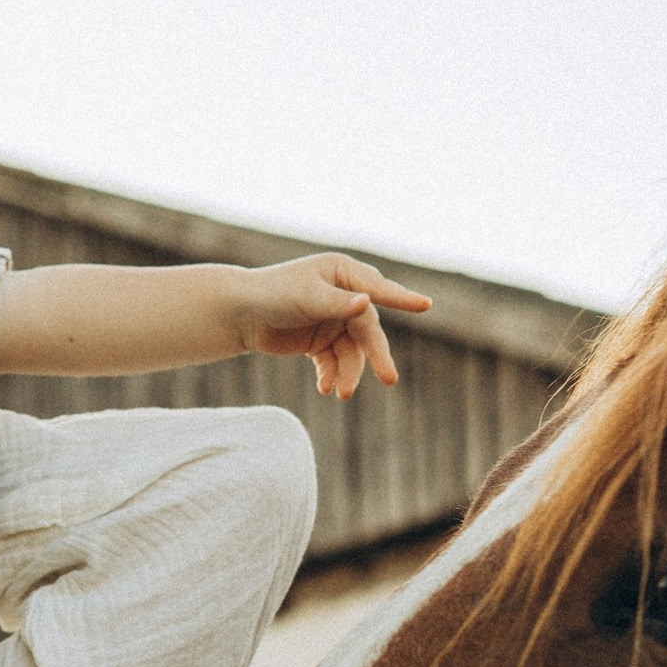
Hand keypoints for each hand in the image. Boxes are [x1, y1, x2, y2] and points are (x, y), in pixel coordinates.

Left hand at [238, 254, 430, 398]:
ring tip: (340, 393)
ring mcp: (335, 320)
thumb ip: (336, 303)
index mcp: (343, 273)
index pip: (377, 289)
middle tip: (389, 378)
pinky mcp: (322, 341)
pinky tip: (325, 389)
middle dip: (376, 355)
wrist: (240, 315)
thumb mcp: (305, 297)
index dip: (402, 298)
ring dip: (349, 373)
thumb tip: (367, 303)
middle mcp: (345, 295)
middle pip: (367, 329)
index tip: (426, 305)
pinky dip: (332, 375)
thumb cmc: (272, 294)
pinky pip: (335, 362)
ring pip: (352, 351)